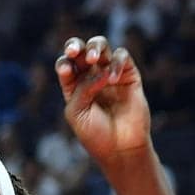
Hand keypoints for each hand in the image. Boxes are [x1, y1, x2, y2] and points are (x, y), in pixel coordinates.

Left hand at [56, 35, 150, 163]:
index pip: (66, 64)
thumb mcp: (77, 112)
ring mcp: (110, 74)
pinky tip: (112, 79)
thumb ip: (82, 89)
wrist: (120, 148)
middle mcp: (90, 76)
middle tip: (75, 52)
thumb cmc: (95, 133)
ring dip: (95, 47)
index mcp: (73, 85)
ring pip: (101, 46)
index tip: (66, 71)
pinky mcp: (129, 75)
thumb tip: (100, 70)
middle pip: (81, 50)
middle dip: (75, 46)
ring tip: (94, 59)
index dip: (64, 63)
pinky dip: (116, 63)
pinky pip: (122, 57)